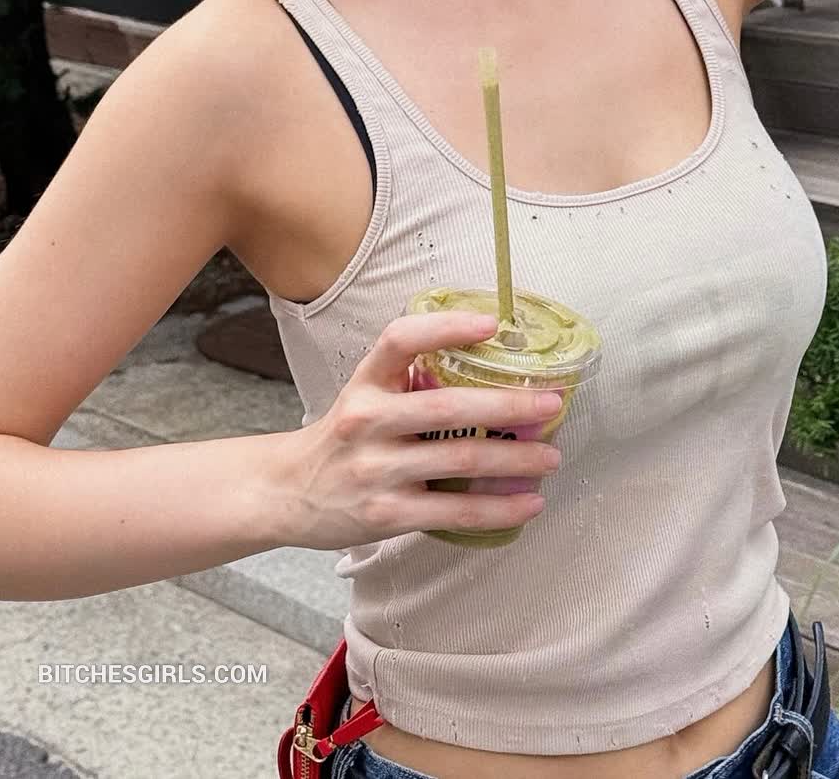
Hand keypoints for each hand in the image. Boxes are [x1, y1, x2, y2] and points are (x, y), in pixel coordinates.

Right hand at [268, 311, 563, 549]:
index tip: (491, 325)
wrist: (287, 492)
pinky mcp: (386, 514)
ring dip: (516, 459)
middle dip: (509, 405)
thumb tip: (488, 369)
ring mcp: (376, 469)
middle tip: (551, 403)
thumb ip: (410, 380)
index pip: (400, 340)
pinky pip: (454, 511)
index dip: (447, 328)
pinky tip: (528, 503)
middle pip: (449, 406)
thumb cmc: (342, 438)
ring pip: (460, 459)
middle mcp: (368, 420)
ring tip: (551, 456)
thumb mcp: (363, 394)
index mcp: (365, 383)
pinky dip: (497, 508)